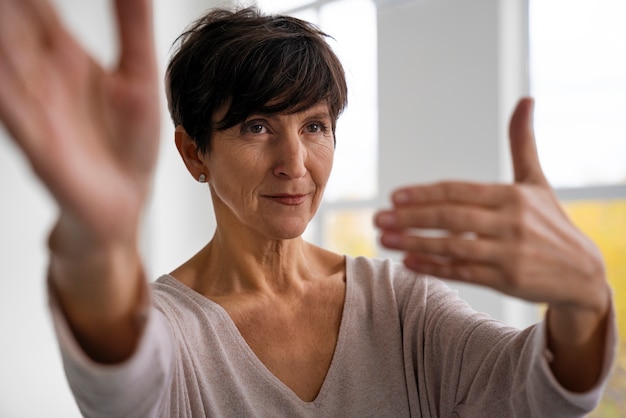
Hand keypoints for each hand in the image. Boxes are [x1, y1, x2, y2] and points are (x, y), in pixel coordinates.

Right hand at [0, 0, 159, 361]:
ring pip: (5, 59)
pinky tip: (3, 69)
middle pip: (11, 23)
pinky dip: (3, 89)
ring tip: (0, 13)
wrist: (123, 203)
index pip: (37, 4)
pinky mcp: (35, 141)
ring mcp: (32, 105)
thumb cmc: (128, 144)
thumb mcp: (140, 76)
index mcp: (65, 54)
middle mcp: (41, 74)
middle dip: (7, 8)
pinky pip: (9, 109)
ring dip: (0, 35)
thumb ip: (133, 25)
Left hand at [374, 98, 607, 312]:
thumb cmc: (551, 222)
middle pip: (451, 217)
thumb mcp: (537, 182)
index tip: (394, 197)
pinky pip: (463, 273)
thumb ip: (522, 144)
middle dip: (410, 218)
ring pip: (452, 247)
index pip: (458, 191)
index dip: (424, 194)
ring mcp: (510, 253)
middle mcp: (511, 222)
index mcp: (513, 196)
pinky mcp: (508, 280)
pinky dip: (433, 268)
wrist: (583, 273)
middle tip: (377, 218)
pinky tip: (408, 263)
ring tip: (384, 239)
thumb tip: (525, 99)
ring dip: (414, 243)